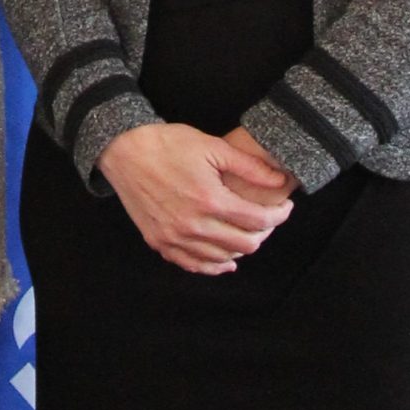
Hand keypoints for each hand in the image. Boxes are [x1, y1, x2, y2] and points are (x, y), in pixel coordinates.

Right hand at [97, 123, 293, 275]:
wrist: (124, 151)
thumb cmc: (167, 144)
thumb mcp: (212, 146)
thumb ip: (249, 167)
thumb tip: (280, 180)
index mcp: (210, 200)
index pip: (258, 221)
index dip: (279, 215)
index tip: (285, 207)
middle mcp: (194, 225)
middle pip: (244, 245)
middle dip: (264, 233)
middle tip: (267, 219)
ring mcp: (175, 237)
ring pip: (221, 259)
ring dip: (240, 249)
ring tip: (247, 233)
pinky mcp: (159, 242)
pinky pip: (193, 265)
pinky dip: (213, 265)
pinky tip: (224, 261)